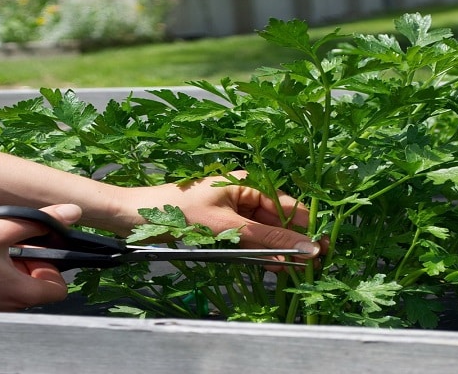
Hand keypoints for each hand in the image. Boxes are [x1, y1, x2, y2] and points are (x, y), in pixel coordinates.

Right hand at [0, 204, 81, 310]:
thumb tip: (71, 212)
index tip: (41, 248)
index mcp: (21, 293)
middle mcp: (11, 304)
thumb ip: (37, 222)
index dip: (55, 266)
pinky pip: (3, 284)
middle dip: (35, 260)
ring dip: (17, 261)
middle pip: (41, 283)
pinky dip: (2, 267)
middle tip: (17, 242)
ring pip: (21, 282)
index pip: (59, 288)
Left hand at [122, 171, 319, 269]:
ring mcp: (234, 211)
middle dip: (294, 244)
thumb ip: (268, 238)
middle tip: (312, 269)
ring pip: (266, 234)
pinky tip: (274, 267)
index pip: (290, 207)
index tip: (324, 252)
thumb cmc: (178, 213)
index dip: (307, 229)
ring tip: (296, 272)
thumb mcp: (226, 226)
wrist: (134, 217)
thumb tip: (308, 248)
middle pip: (279, 222)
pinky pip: (249, 240)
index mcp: (249, 183)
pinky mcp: (224, 227)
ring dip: (278, 252)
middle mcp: (245, 194)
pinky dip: (260, 254)